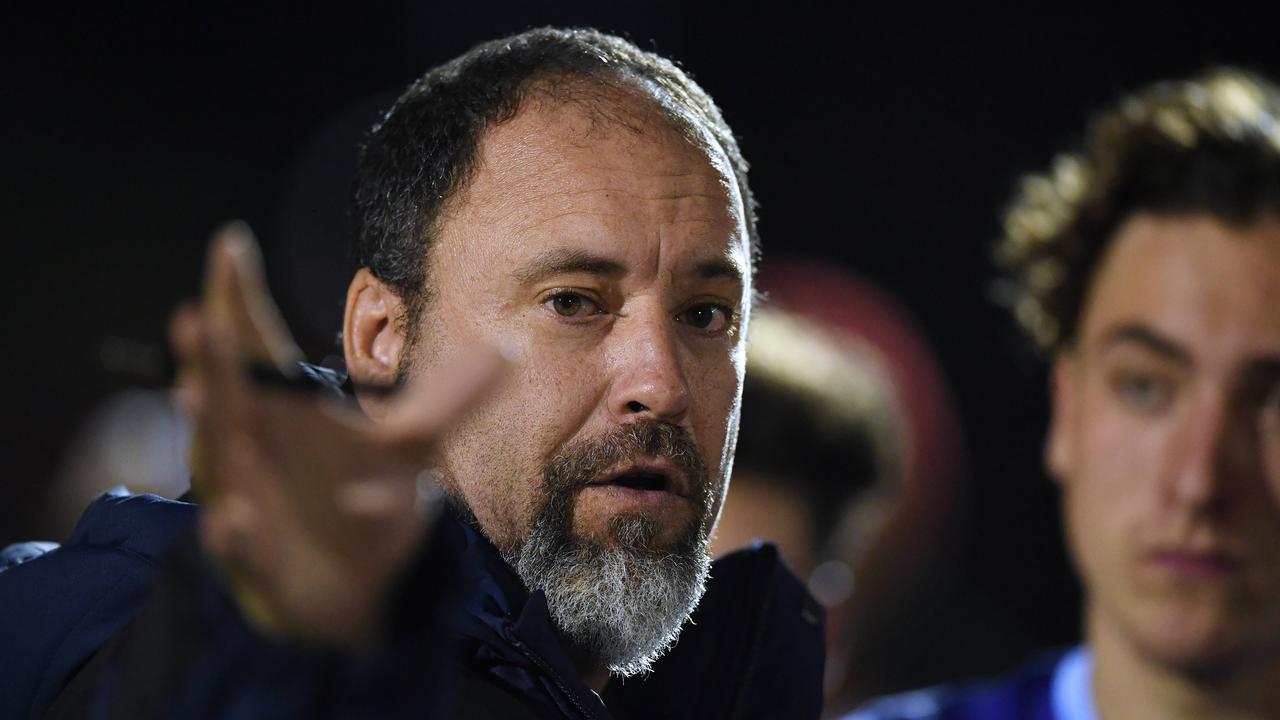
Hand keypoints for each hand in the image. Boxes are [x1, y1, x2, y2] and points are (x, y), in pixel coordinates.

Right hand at [170, 222, 502, 648]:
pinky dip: (235, 537)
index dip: (240, 296)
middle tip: (195, 315)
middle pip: (223, 392)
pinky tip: (234, 520)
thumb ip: (455, 396)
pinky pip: (239, 548)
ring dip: (206, 428)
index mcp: (283, 409)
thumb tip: (511, 347)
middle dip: (208, 356)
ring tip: (193, 390)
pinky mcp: (258, 560)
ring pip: (217, 462)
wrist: (352, 586)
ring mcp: (247, 500)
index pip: (256, 342)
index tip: (232, 241)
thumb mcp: (414, 444)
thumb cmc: (362, 495)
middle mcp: (252, 446)